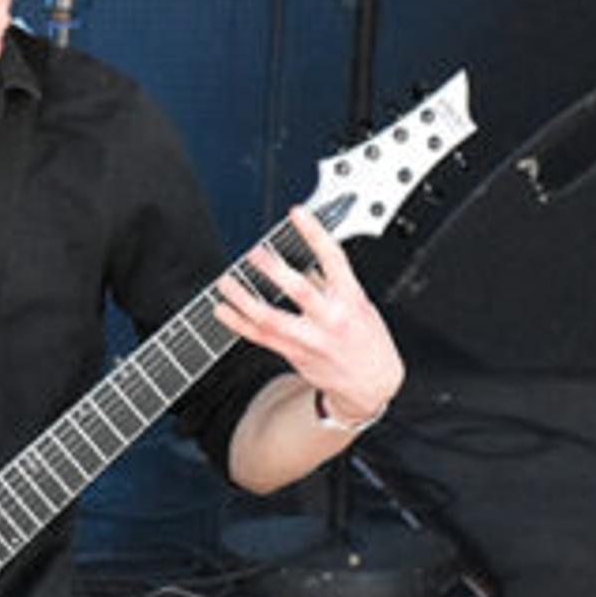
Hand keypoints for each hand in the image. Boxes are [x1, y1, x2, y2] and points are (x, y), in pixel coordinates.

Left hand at [211, 204, 401, 424]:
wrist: (371, 383)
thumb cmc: (366, 339)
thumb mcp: (360, 304)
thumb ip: (331, 282)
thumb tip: (307, 258)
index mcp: (350, 299)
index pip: (334, 259)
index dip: (315, 233)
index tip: (298, 213)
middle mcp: (330, 319)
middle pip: (299, 290)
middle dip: (273, 269)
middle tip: (254, 253)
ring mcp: (311, 339)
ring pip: (271, 318)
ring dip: (243, 298)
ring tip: (227, 282)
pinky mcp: (295, 354)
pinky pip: (261, 338)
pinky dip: (238, 323)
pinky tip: (224, 311)